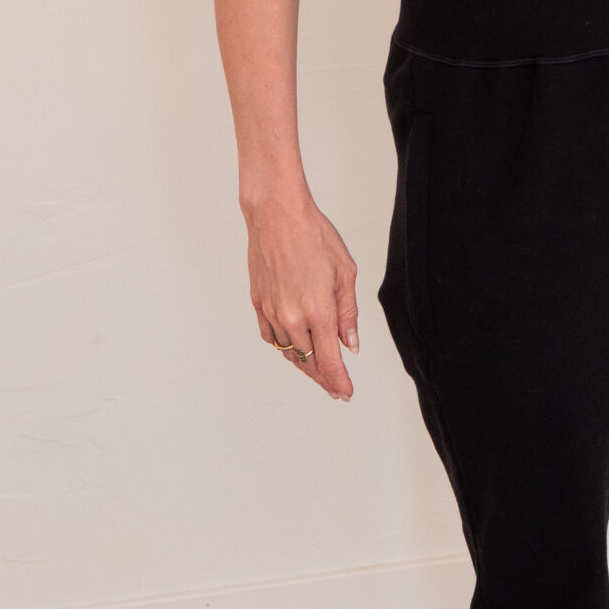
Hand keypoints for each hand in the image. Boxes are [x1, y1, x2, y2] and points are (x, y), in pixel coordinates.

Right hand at [244, 194, 359, 400]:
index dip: (338, 381)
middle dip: (324, 376)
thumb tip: (350, 344)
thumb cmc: (314, 236)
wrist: (276, 215)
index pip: (330, 360)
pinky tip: (294, 344)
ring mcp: (272, 312)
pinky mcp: (258, 304)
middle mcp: (292, 317)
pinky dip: (284, 345)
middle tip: (335, 386)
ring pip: (289, 351)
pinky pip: (271, 336)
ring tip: (318, 367)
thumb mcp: (345, 273)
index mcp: (318, 311)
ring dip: (304, 361)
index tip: (345, 393)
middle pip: (308, 361)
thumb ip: (348, 313)